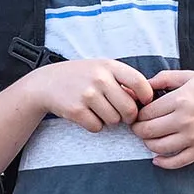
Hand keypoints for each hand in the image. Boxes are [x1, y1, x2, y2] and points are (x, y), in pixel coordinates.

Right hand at [20, 58, 155, 132]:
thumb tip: (144, 100)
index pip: (140, 82)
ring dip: (109, 121)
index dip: (147, 97)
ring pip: (114, 120)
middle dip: (128, 116)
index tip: (144, 103)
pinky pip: (97, 127)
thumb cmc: (80, 76)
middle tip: (121, 114)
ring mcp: (87, 94)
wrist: (46, 83)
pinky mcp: (76, 110)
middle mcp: (99, 78)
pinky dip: (94, 125)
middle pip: (129, 109)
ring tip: (99, 110)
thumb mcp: (101, 69)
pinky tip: (87, 115)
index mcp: (109, 66)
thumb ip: (122, 81)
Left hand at [131, 70, 193, 169]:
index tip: (137, 113)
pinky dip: (163, 163)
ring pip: (159, 147)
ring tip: (148, 138)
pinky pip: (177, 162)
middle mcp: (185, 119)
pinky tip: (157, 159)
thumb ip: (165, 78)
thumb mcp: (191, 76)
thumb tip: (143, 85)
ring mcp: (193, 137)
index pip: (146, 112)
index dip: (137, 114)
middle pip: (148, 131)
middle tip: (138, 127)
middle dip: (138, 130)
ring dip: (148, 144)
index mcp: (181, 99)